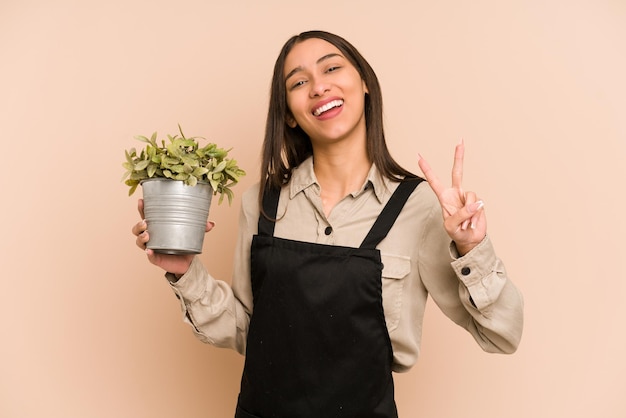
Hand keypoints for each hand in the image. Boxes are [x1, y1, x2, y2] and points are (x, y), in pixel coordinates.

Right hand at [131, 198, 215, 275]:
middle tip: (146, 222)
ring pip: (140, 242)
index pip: (146, 216)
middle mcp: (152, 236)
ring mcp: (153, 247)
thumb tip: (212, 223)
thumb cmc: (186, 243)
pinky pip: (150, 256)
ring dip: (141, 237)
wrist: (188, 262)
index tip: (141, 201)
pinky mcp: (156, 258)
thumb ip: (201, 227)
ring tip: (147, 235)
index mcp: (158, 227)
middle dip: (139, 225)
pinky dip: (149, 254)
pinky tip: (150, 251)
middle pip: (138, 229)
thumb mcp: (193, 233)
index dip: (142, 209)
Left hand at [417, 140, 485, 254]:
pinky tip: (471, 223)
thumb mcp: (451, 226)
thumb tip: (474, 204)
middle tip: (460, 141)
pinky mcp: (478, 202)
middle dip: (459, 156)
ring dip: (468, 213)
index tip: (419, 157)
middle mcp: (456, 194)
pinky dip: (474, 216)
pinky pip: (478, 205)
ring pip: (470, 196)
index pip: (433, 181)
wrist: (470, 239)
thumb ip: (460, 215)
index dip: (427, 169)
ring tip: (465, 223)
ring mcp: (467, 197)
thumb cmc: (456, 232)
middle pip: (457, 172)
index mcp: (444, 197)